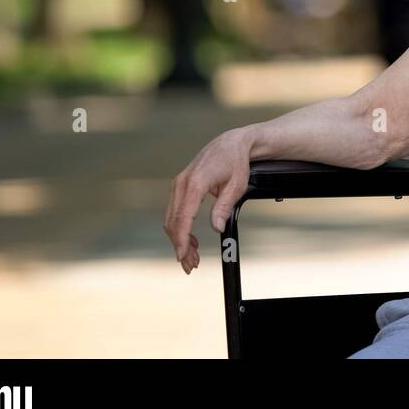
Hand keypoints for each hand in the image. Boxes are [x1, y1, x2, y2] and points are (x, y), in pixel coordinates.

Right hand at [163, 127, 253, 274]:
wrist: (231, 143)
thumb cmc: (236, 162)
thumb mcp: (236, 186)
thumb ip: (223, 207)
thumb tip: (216, 228)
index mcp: (195, 183)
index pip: (183, 217)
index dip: (182, 239)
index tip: (183, 256)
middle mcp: (182, 183)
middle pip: (173, 222)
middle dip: (180, 245)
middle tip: (190, 265)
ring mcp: (179, 184)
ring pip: (172, 219)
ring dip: (179, 240)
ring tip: (192, 258)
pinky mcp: (180, 187)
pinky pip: (176, 211)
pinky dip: (180, 229)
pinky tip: (191, 242)